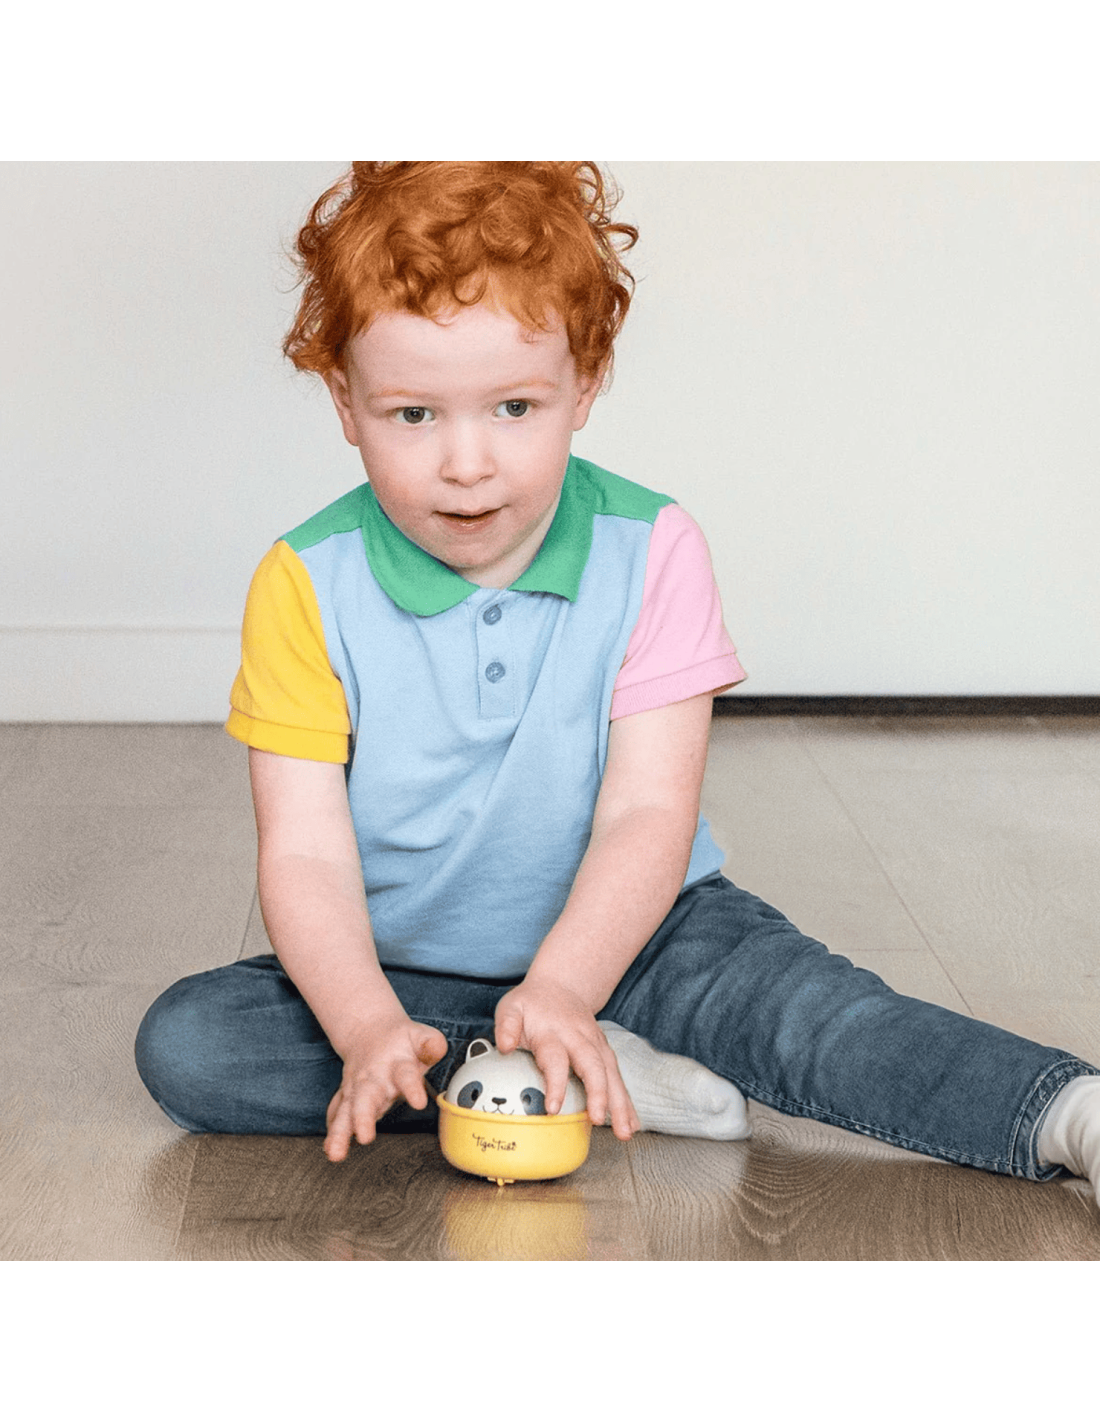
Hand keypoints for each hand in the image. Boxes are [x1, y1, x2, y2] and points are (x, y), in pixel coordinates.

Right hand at [324, 1010, 446, 1161]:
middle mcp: (373, 1078)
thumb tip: (437, 1048)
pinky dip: (333, 1131)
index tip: (419, 1103)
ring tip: (336, 1153)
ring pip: (346, 1111)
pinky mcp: (347, 1097)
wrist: (368, 1030)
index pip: (405, 1075)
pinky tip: (331, 1148)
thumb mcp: (420, 1035)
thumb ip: (431, 1044)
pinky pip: (337, 1114)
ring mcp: (357, 1088)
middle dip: (363, 1117)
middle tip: (365, 1136)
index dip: (412, 1088)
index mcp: (396, 1064)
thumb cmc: (400, 1040)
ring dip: (340, 1132)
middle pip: (366, 1098)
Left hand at [494, 978, 639, 1140]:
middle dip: (599, 1094)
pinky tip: (631, 1122)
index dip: (556, 1083)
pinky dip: (626, 1100)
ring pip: (612, 1073)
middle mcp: (579, 1038)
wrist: (561, 986)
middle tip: (599, 1119)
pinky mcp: (605, 1052)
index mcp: (553, 1032)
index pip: (556, 1058)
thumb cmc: (532, 1004)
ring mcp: (596, 1044)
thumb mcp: (512, 1007)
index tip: (553, 1108)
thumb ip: (506, 1026)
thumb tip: (504, 1046)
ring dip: (620, 1102)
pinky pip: (618, 1077)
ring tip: (626, 1131)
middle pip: (594, 1065)